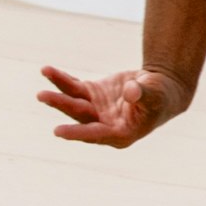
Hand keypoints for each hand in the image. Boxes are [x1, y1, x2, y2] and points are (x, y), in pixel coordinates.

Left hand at [37, 63, 184, 148]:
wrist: (162, 89)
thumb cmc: (162, 96)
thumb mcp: (156, 95)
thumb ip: (143, 94)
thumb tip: (130, 92)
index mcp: (120, 133)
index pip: (95, 134)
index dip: (77, 133)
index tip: (58, 131)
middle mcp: (104, 125)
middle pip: (79, 115)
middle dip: (61, 104)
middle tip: (42, 95)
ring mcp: (97, 110)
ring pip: (73, 100)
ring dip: (57, 89)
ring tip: (45, 71)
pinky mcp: (93, 96)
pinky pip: (75, 88)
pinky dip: (64, 80)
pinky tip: (50, 71)